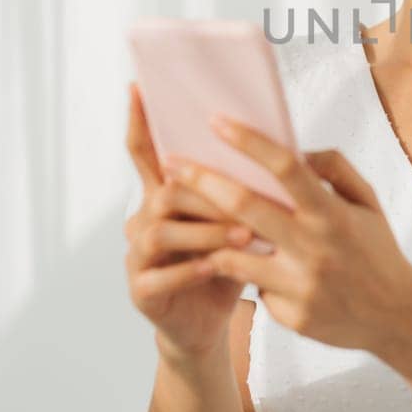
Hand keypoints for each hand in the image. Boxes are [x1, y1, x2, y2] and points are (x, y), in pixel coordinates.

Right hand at [122, 82, 257, 359]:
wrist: (207, 323)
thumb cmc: (227, 261)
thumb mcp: (236, 219)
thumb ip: (240, 186)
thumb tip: (275, 143)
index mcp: (164, 196)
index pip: (145, 151)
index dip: (139, 121)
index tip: (138, 87)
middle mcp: (143, 219)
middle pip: (164, 190)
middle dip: (204, 190)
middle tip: (244, 194)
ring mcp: (137, 255)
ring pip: (160, 229)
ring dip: (204, 229)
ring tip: (244, 234)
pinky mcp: (141, 290)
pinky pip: (160, 275)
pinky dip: (191, 268)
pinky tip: (217, 266)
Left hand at [164, 115, 411, 355]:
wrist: (398, 317)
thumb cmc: (378, 251)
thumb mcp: (367, 202)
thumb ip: (333, 169)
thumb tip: (296, 152)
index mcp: (332, 214)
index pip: (285, 167)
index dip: (249, 142)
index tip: (217, 122)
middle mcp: (314, 248)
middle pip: (244, 207)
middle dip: (202, 181)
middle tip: (172, 164)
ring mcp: (300, 285)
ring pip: (234, 253)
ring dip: (207, 234)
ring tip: (187, 218)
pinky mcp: (290, 316)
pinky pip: (254, 286)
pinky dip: (248, 273)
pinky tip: (247, 269)